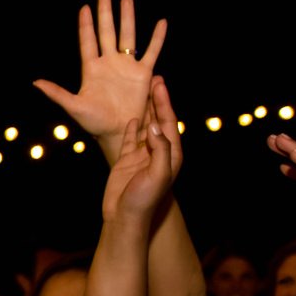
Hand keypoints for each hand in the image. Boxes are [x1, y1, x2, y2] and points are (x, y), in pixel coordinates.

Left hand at [32, 0, 166, 154]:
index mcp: (91, 69)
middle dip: (105, 14)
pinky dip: (157, 38)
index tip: (84, 8)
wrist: (118, 132)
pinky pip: (152, 51)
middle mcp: (109, 63)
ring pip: (127, 36)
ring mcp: (126, 67)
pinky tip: (161, 22)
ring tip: (127, 0)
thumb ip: (56, 93)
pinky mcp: (143, 74)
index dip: (86, 25)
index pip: (88, 41)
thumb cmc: (94, 122)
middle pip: (107, 32)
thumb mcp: (73, 106)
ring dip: (128, 18)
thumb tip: (35, 83)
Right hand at [100, 79, 182, 227]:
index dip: (165, 103)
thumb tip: (155, 126)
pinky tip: (129, 115)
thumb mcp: (158, 174)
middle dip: (157, 100)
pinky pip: (129, 138)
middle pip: (158, 120)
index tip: (159, 84)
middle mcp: (158, 152)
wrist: (124, 217)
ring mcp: (142, 155)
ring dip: (144, 109)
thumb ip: (160, 149)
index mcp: (171, 154)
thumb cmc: (144, 199)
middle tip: (153, 79)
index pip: (169, 123)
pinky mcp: (126, 160)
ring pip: (144, 126)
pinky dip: (130, 125)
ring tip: (141, 91)